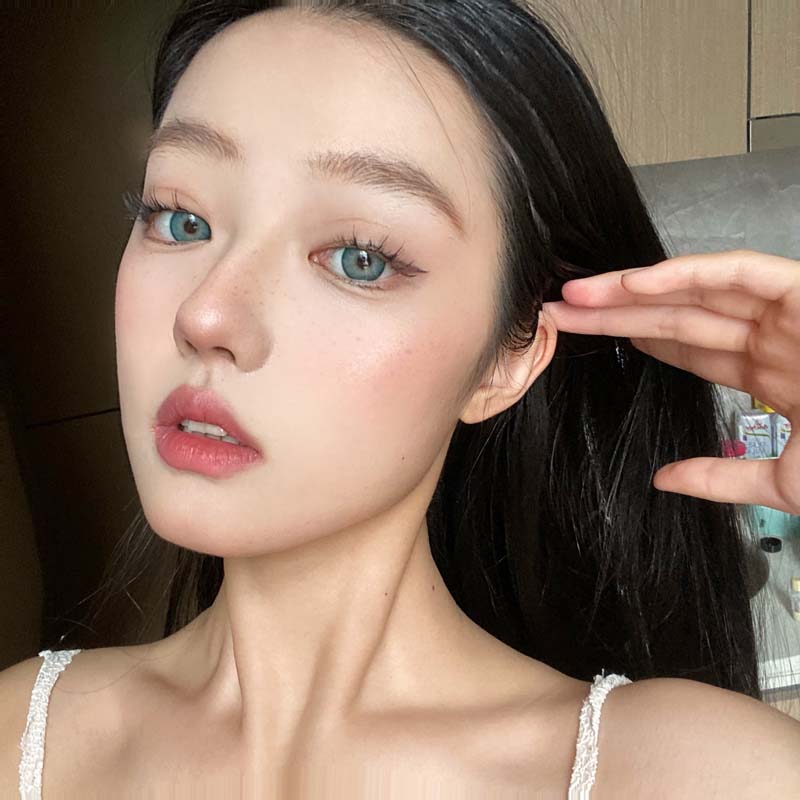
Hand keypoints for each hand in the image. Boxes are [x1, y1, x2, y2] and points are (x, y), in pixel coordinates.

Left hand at [541, 249, 798, 512]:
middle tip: (562, 310)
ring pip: (697, 290)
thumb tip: (664, 479)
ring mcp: (791, 313)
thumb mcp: (784, 481)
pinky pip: (739, 273)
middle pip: (678, 318)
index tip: (589, 339)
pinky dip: (687, 274)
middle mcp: (774, 337)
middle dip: (617, 313)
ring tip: (579, 293)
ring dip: (635, 289)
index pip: (688, 350)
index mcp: (770, 374)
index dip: (636, 340)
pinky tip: (635, 283)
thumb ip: (722, 477)